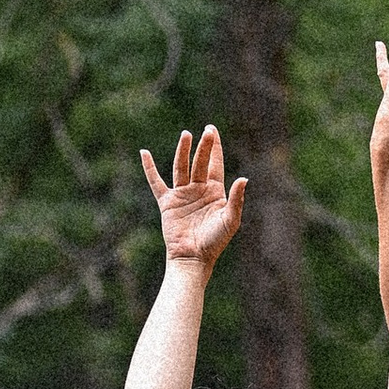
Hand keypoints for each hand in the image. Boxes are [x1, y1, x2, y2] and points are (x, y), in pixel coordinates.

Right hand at [140, 125, 245, 269]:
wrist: (193, 258)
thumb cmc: (215, 242)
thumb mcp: (230, 220)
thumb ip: (237, 199)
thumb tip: (244, 178)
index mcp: (214, 191)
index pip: (215, 164)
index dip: (215, 148)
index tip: (213, 130)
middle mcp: (198, 190)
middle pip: (200, 162)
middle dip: (203, 146)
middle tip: (206, 130)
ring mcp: (182, 195)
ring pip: (181, 167)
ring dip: (183, 151)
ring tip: (186, 134)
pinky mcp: (167, 203)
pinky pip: (156, 182)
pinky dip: (149, 168)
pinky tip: (144, 153)